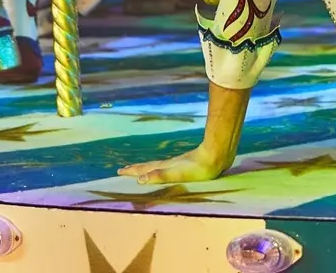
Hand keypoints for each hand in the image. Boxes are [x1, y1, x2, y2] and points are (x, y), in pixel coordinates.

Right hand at [119, 143, 234, 183]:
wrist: (215, 156)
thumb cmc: (198, 169)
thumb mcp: (177, 174)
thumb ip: (160, 176)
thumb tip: (141, 180)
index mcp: (165, 167)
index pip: (145, 169)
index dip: (133, 171)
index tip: (120, 171)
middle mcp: (169, 164)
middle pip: (149, 166)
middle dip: (136, 169)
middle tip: (124, 169)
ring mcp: (177, 163)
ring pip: (157, 165)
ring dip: (146, 168)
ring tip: (140, 169)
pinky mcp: (186, 164)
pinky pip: (166, 166)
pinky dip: (159, 168)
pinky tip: (165, 168)